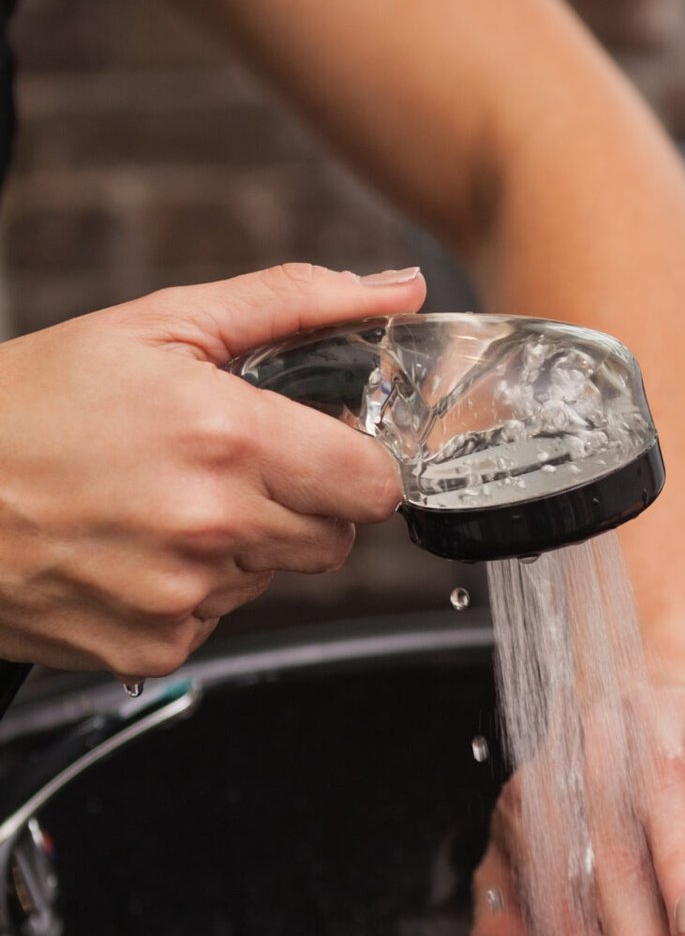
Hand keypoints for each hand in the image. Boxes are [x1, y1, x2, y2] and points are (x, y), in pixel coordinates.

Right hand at [0, 261, 425, 673]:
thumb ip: (293, 303)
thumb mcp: (159, 325)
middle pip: (336, 539)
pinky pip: (216, 621)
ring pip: (274, 578)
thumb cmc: (28, 405)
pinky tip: (133, 546)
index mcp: (228, 437)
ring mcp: (182, 596)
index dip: (357, 463)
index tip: (325, 448)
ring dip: (242, 544)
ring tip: (160, 500)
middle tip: (226, 466)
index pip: (376, 485)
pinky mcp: (152, 647)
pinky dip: (189, 590)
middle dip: (301, 502)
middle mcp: (213, 526)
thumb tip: (396, 288)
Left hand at [471, 673, 684, 935]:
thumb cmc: (594, 805)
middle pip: (610, 871)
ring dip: (680, 863)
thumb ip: (506, 924)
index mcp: (538, 817)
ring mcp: (646, 729)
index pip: (562, 921)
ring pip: (660, 797)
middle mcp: (586, 772)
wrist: (644, 703)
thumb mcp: (528, 860)